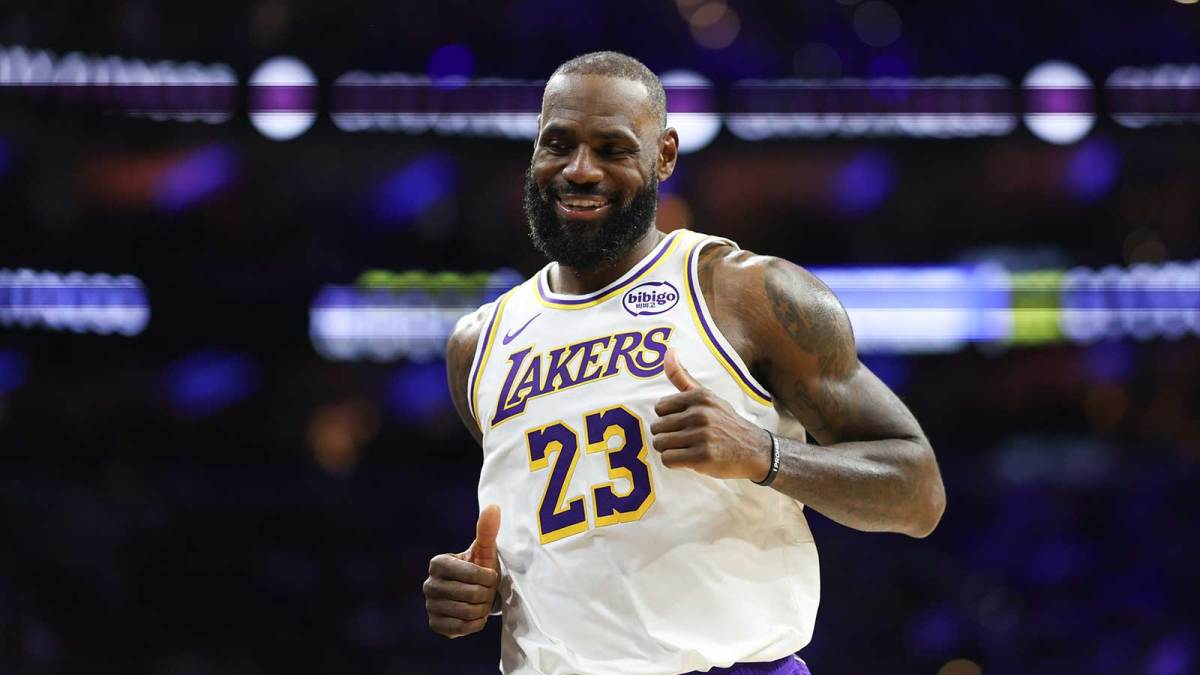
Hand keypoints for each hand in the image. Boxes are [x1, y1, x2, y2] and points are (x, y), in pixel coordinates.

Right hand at [424, 504, 501, 637]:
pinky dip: (475, 624)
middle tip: (487, 591)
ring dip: (482, 609)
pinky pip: (461, 628)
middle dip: (486, 594)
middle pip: (471, 595)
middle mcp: (429, 584)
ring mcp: (430, 605)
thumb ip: (487, 530)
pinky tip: (475, 615)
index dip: (488, 577)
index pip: (472, 574)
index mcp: (438, 563)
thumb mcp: (485, 550)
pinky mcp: (435, 624)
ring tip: (482, 602)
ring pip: (467, 612)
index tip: (490, 576)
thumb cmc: (481, 567)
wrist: (475, 593)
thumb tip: (493, 507)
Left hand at [651, 349, 773, 480]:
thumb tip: (668, 351)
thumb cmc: (726, 423)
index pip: (659, 408)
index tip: (682, 424)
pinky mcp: (702, 457)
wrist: (754, 450)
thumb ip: (684, 377)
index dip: (668, 419)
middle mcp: (700, 414)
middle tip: (684, 440)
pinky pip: (668, 459)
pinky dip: (674, 463)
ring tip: (685, 449)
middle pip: (657, 427)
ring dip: (669, 450)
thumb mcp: (708, 397)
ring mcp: (702, 435)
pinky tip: (688, 460)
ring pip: (660, 444)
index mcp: (699, 397)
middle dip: (667, 436)